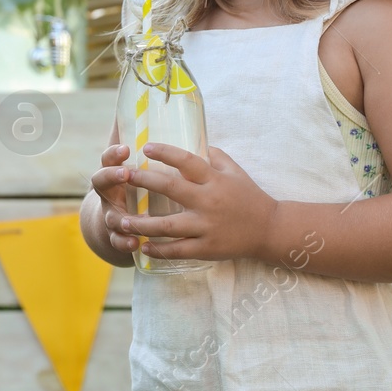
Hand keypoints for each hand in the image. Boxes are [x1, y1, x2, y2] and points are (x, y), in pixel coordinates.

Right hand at [90, 143, 139, 256]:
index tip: (127, 148)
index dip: (114, 153)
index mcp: (115, 171)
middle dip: (112, 175)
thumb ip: (132, 137)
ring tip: (129, 220)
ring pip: (111, 214)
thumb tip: (137, 99)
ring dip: (119, 216)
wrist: (113, 220)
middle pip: (101, 181)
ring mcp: (111, 213)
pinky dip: (124, 243)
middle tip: (125, 173)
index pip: (109, 157)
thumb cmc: (127, 184)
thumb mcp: (128, 161)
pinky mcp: (117, 236)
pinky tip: (133, 245)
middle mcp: (109, 191)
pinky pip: (118, 241)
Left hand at [122, 143, 277, 262]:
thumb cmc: (250, 197)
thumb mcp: (235, 171)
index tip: (146, 147)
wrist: (270, 230)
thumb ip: (214, 156)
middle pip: (170, 189)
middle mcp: (208, 202)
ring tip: (121, 220)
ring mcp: (207, 227)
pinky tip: (143, 247)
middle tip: (122, 176)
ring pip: (168, 226)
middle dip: (143, 181)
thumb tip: (195, 140)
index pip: (187, 161)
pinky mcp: (208, 248)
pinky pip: (178, 250)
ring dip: (142, 224)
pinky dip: (159, 250)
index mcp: (214, 180)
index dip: (166, 153)